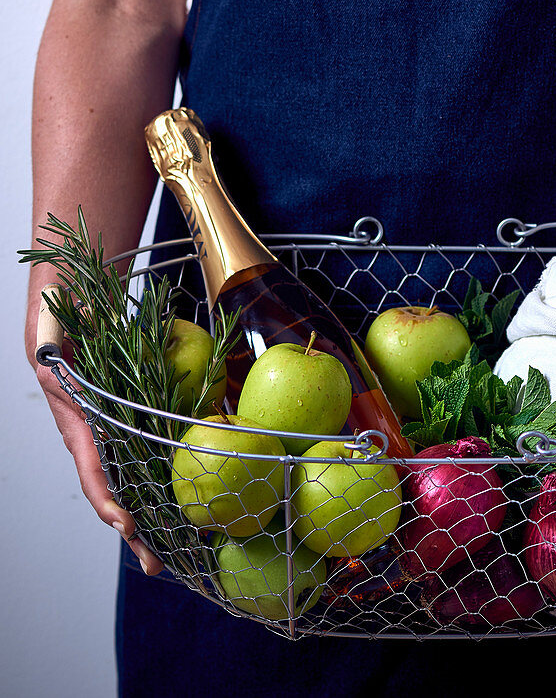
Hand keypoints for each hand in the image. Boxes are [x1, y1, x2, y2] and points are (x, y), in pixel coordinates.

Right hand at [31, 337, 163, 575]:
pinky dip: (158, 481)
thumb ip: (60, 338)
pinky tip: (181, 501)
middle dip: (132, 529)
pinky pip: (144, 454)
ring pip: (130, 479)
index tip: (125, 524)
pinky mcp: (127, 420)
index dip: (106, 499)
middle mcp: (91, 432)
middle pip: (112, 489)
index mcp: (73, 416)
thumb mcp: (58, 325)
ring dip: (150, 514)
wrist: (69, 306)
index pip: (89, 467)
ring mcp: (109, 429)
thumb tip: (67, 341)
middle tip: (158, 563)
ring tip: (175, 549)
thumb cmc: (64, 314)